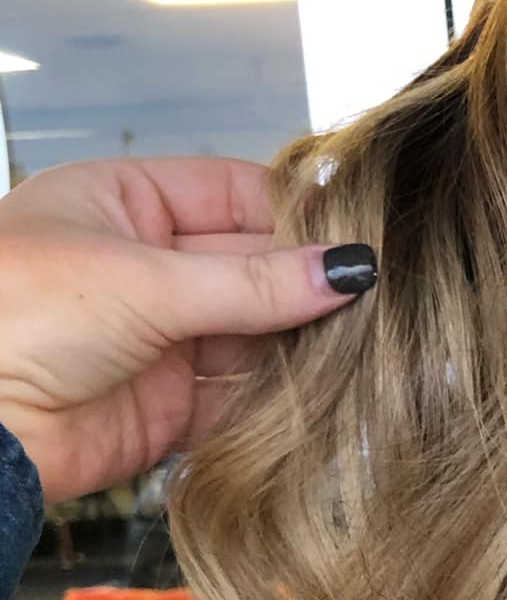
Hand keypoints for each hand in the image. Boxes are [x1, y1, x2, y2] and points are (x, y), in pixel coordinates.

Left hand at [0, 155, 376, 504]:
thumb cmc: (20, 315)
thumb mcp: (145, 284)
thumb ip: (253, 284)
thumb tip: (348, 269)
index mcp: (125, 202)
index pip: (235, 194)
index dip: (297, 215)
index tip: (359, 238)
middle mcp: (147, 265)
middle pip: (252, 267)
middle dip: (305, 286)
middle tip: (377, 299)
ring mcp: (160, 337)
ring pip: (253, 334)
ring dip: (299, 345)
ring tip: (362, 348)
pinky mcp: (169, 406)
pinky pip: (240, 396)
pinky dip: (279, 400)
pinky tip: (323, 394)